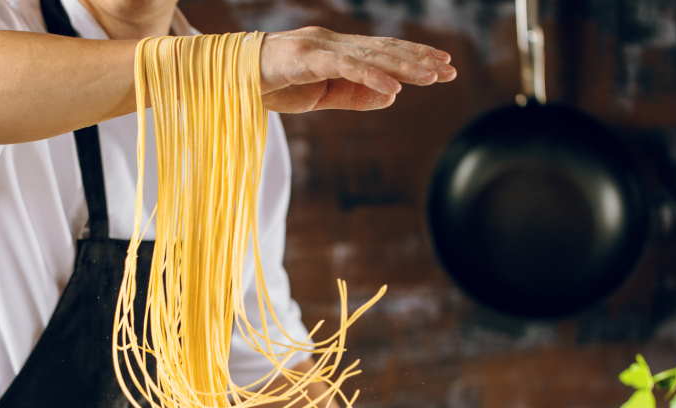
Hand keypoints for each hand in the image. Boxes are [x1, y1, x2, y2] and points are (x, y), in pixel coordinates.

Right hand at [259, 27, 456, 112]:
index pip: (382, 52)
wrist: (227, 79)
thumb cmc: (270, 85)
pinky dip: (371, 76)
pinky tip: (394, 87)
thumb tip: (393, 95)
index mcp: (336, 51)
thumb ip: (354, 95)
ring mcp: (320, 46)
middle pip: (383, 50)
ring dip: (403, 66)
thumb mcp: (319, 97)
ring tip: (432, 75)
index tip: (442, 67)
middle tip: (449, 70)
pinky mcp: (306, 57)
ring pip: (370, 56)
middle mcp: (333, 43)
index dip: (413, 58)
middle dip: (418, 60)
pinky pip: (345, 67)